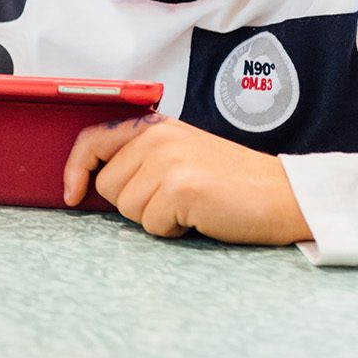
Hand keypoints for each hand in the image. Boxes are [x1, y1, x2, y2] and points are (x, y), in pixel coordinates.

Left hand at [62, 115, 311, 245]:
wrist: (284, 195)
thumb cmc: (233, 183)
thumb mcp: (182, 154)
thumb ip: (142, 159)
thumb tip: (93, 184)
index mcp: (156, 126)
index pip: (92, 140)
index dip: (75, 170)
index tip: (73, 195)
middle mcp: (158, 137)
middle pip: (108, 187)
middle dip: (134, 203)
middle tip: (175, 199)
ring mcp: (168, 161)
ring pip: (126, 209)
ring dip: (155, 218)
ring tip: (191, 206)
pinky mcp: (180, 188)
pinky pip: (151, 225)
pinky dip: (172, 230)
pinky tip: (199, 216)